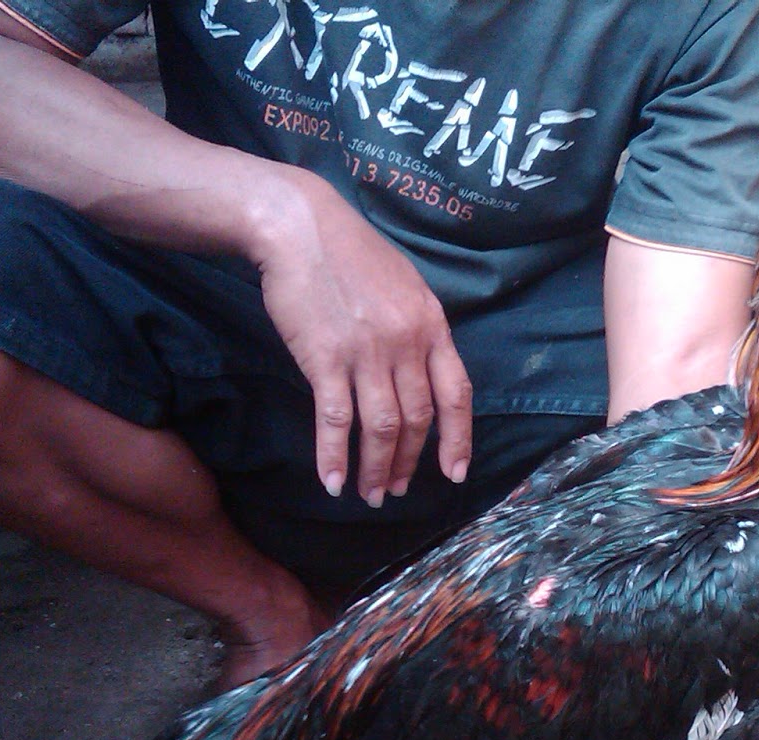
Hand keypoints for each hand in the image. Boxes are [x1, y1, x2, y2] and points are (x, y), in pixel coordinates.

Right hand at [255, 173, 472, 505]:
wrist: (300, 226)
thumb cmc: (350, 253)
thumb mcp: (405, 285)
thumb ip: (418, 329)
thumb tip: (423, 373)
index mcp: (432, 325)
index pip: (456, 394)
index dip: (458, 439)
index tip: (455, 472)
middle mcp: (407, 343)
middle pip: (417, 419)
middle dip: (409, 463)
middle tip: (397, 490)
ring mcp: (368, 353)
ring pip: (382, 427)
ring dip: (377, 469)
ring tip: (370, 494)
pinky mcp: (326, 359)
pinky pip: (337, 419)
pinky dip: (335, 456)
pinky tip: (333, 482)